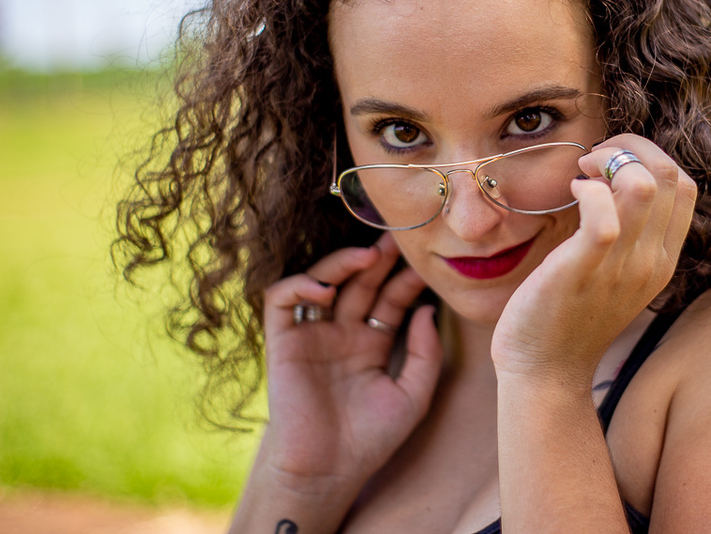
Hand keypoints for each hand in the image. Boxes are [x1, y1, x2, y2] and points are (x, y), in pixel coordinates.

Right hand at [258, 234, 442, 491]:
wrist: (327, 471)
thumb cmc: (371, 438)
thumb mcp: (413, 395)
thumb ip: (425, 354)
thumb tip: (428, 311)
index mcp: (372, 343)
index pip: (390, 298)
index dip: (406, 280)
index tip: (426, 265)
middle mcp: (342, 333)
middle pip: (359, 282)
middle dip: (378, 258)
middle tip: (397, 239)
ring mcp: (312, 336)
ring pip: (322, 282)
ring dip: (341, 263)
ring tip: (368, 257)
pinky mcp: (283, 343)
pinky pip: (282, 302)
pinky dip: (299, 286)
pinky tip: (324, 290)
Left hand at [490, 134, 696, 385]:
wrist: (546, 373)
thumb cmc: (568, 313)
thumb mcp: (613, 271)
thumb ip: (626, 232)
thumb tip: (612, 178)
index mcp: (663, 258)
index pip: (684, 184)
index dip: (648, 156)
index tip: (608, 164)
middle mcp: (651, 261)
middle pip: (670, 175)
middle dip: (629, 147)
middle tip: (593, 160)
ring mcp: (622, 266)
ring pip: (644, 186)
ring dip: (610, 160)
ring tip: (583, 172)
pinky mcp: (584, 270)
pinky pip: (602, 216)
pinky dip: (588, 190)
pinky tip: (571, 193)